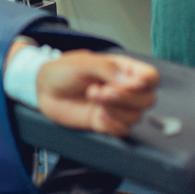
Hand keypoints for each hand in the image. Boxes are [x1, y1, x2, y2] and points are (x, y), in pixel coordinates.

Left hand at [36, 50, 158, 136]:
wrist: (44, 89)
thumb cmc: (63, 71)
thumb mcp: (84, 63)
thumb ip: (108, 69)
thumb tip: (133, 81)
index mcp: (123, 70)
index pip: (150, 77)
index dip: (147, 82)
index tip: (134, 83)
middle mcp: (124, 90)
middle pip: (147, 100)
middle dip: (126, 97)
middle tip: (103, 90)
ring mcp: (116, 108)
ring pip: (135, 116)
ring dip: (115, 109)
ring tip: (92, 95)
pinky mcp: (106, 124)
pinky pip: (122, 130)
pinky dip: (111, 124)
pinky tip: (97, 115)